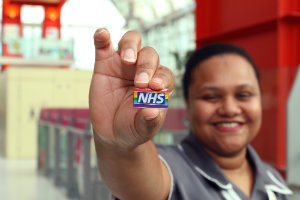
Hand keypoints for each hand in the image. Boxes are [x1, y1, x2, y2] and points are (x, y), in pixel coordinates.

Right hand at [89, 29, 173, 148]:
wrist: (113, 133)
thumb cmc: (134, 128)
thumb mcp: (144, 129)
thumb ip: (149, 121)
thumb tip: (152, 110)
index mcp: (158, 84)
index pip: (165, 74)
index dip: (162, 77)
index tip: (155, 87)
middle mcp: (144, 70)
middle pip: (150, 55)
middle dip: (147, 67)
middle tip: (141, 83)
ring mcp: (124, 65)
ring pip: (131, 42)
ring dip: (131, 46)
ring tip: (127, 59)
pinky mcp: (105, 64)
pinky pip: (104, 46)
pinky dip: (102, 38)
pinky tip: (102, 34)